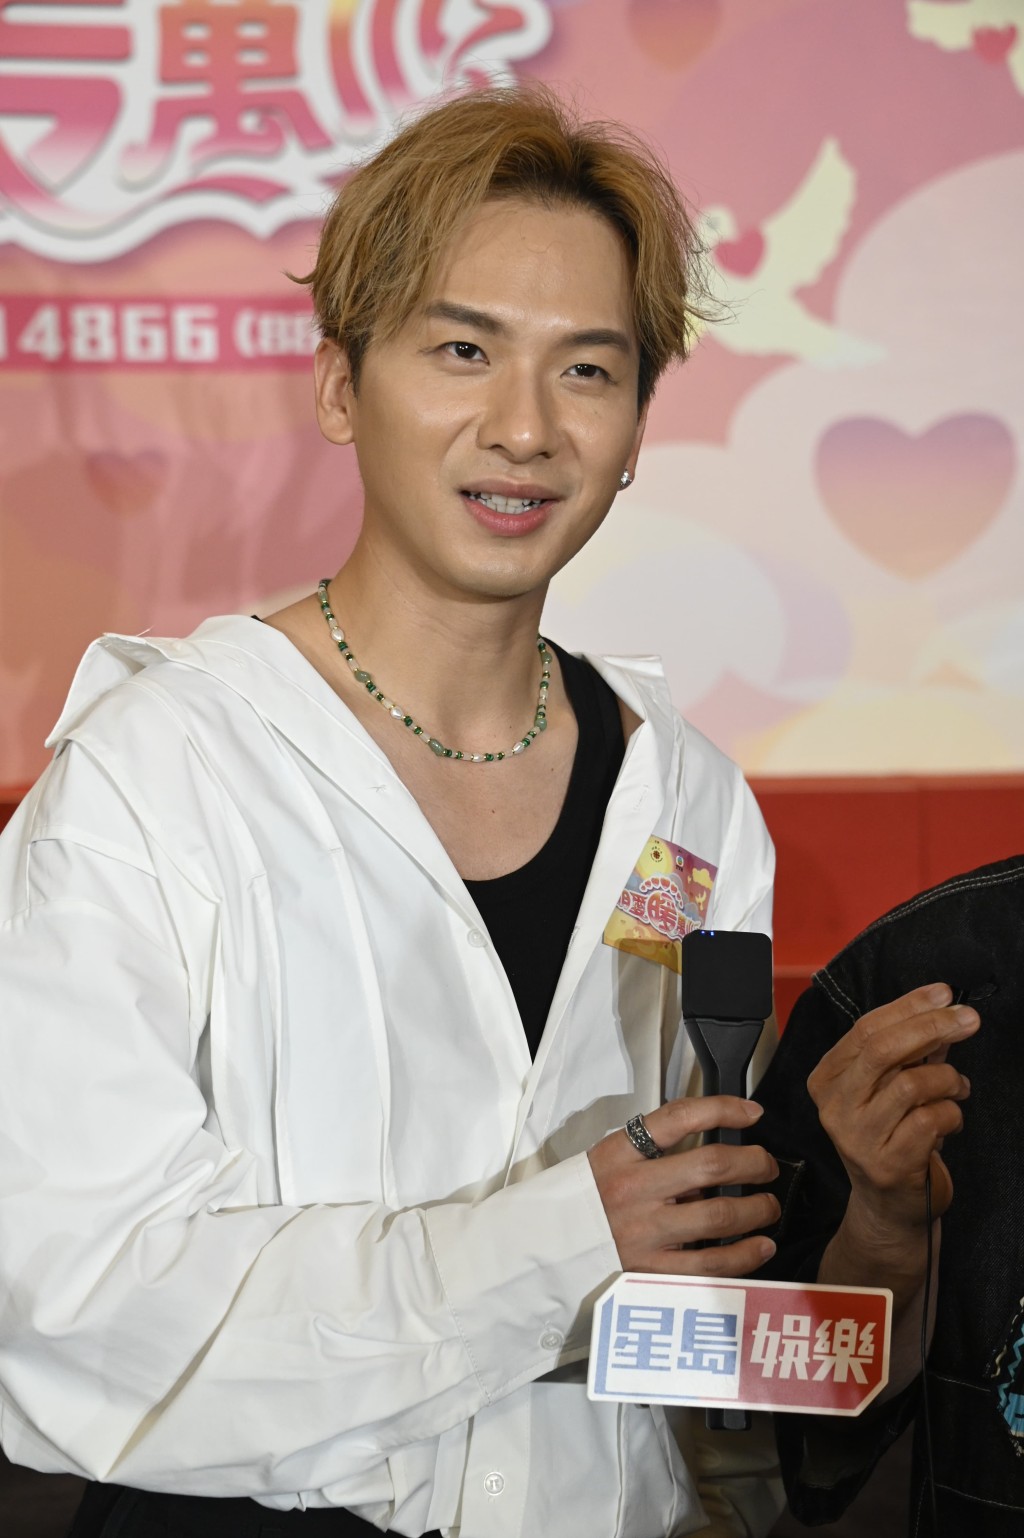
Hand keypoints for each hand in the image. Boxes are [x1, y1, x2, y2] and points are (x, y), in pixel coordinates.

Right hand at [588, 1097, 778, 1275]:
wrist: (543, 1249)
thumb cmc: (584, 1201)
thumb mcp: (608, 1159)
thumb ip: (652, 1152)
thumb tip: (712, 1148)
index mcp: (620, 1153)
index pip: (678, 1118)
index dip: (722, 1109)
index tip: (751, 1114)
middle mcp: (633, 1189)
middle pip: (711, 1166)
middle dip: (753, 1163)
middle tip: (765, 1166)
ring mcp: (643, 1232)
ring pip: (719, 1216)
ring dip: (757, 1209)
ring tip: (768, 1206)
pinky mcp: (651, 1271)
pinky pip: (710, 1264)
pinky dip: (745, 1254)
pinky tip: (761, 1246)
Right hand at [809, 983, 977, 1232]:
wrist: (889, 1207)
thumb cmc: (892, 1138)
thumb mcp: (890, 1088)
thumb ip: (909, 1051)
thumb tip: (942, 1009)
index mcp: (828, 1079)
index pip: (866, 1028)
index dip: (909, 1006)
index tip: (944, 994)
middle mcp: (834, 1106)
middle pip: (882, 1049)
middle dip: (932, 1027)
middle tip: (968, 1019)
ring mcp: (857, 1137)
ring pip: (911, 1083)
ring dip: (949, 1079)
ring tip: (958, 1087)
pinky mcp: (886, 1164)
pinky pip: (930, 1119)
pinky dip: (952, 1113)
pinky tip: (952, 1119)